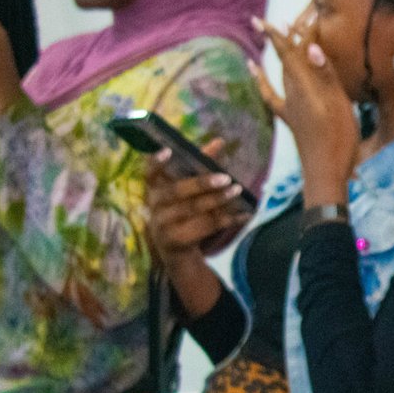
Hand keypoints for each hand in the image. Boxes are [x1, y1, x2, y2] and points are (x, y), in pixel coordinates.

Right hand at [143, 137, 252, 261]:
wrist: (174, 251)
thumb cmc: (181, 209)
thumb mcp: (186, 188)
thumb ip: (200, 164)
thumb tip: (219, 141)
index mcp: (154, 189)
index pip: (149, 173)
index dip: (156, 162)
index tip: (168, 150)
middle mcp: (155, 206)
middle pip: (176, 191)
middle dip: (201, 183)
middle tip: (226, 177)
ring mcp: (163, 225)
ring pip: (193, 209)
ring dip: (218, 200)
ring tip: (237, 190)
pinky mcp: (177, 241)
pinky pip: (205, 227)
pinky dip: (226, 220)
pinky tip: (244, 214)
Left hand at [248, 15, 357, 202]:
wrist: (326, 174)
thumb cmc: (338, 140)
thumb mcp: (338, 106)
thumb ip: (325, 75)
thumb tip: (310, 46)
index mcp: (307, 87)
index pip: (295, 51)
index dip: (290, 32)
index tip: (291, 11)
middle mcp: (295, 93)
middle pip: (290, 58)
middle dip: (289, 36)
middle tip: (292, 16)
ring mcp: (291, 106)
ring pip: (283, 71)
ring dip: (283, 52)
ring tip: (277, 34)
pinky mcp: (292, 118)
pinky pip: (272, 93)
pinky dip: (262, 80)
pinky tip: (254, 70)